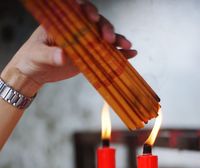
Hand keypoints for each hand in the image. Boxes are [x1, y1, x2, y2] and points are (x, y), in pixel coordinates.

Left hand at [1, 1, 136, 96]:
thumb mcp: (38, 55)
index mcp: (63, 22)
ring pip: (104, 37)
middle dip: (105, 28)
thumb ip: (49, 55)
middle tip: (108, 39)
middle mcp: (77, 29)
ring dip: (117, 40)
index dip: (87, 11)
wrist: (34, 72)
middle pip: (96, 23)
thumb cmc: (32, 59)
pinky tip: (130, 55)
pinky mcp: (89, 56)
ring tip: (126, 46)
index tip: (92, 19)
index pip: (78, 11)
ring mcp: (85, 42)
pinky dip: (118, 54)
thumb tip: (62, 56)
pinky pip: (106, 53)